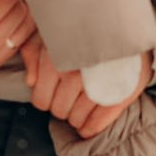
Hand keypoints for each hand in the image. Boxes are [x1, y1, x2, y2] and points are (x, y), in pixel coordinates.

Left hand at [26, 43, 151, 136]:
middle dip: (62, 107)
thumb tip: (30, 82)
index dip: (45, 100)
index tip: (53, 93)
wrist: (125, 28)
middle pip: (59, 111)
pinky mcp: (118, 95)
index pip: (41, 101)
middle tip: (70, 97)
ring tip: (81, 104)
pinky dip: (90, 127)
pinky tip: (88, 123)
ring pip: (76, 120)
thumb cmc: (82, 35)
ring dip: (77, 117)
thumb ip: (34, 57)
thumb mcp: (52, 38)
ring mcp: (97, 87)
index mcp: (55, 62)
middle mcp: (75, 75)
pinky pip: (96, 124)